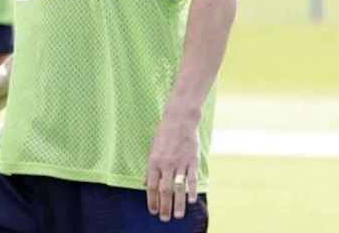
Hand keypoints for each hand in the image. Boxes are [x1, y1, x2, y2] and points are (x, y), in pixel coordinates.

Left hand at [145, 107, 199, 221]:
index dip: (151, 200)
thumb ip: (151, 168)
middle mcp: (166, 164)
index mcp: (154, 161)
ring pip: (178, 188)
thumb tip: (146, 184)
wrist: (180, 119)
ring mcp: (180, 163)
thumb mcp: (153, 149)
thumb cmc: (164, 134)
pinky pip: (192, 178)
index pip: (152, 186)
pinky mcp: (192, 160)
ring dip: (178, 204)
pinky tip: (191, 200)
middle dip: (164, 207)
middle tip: (164, 219)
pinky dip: (192, 190)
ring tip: (178, 216)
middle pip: (165, 190)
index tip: (152, 211)